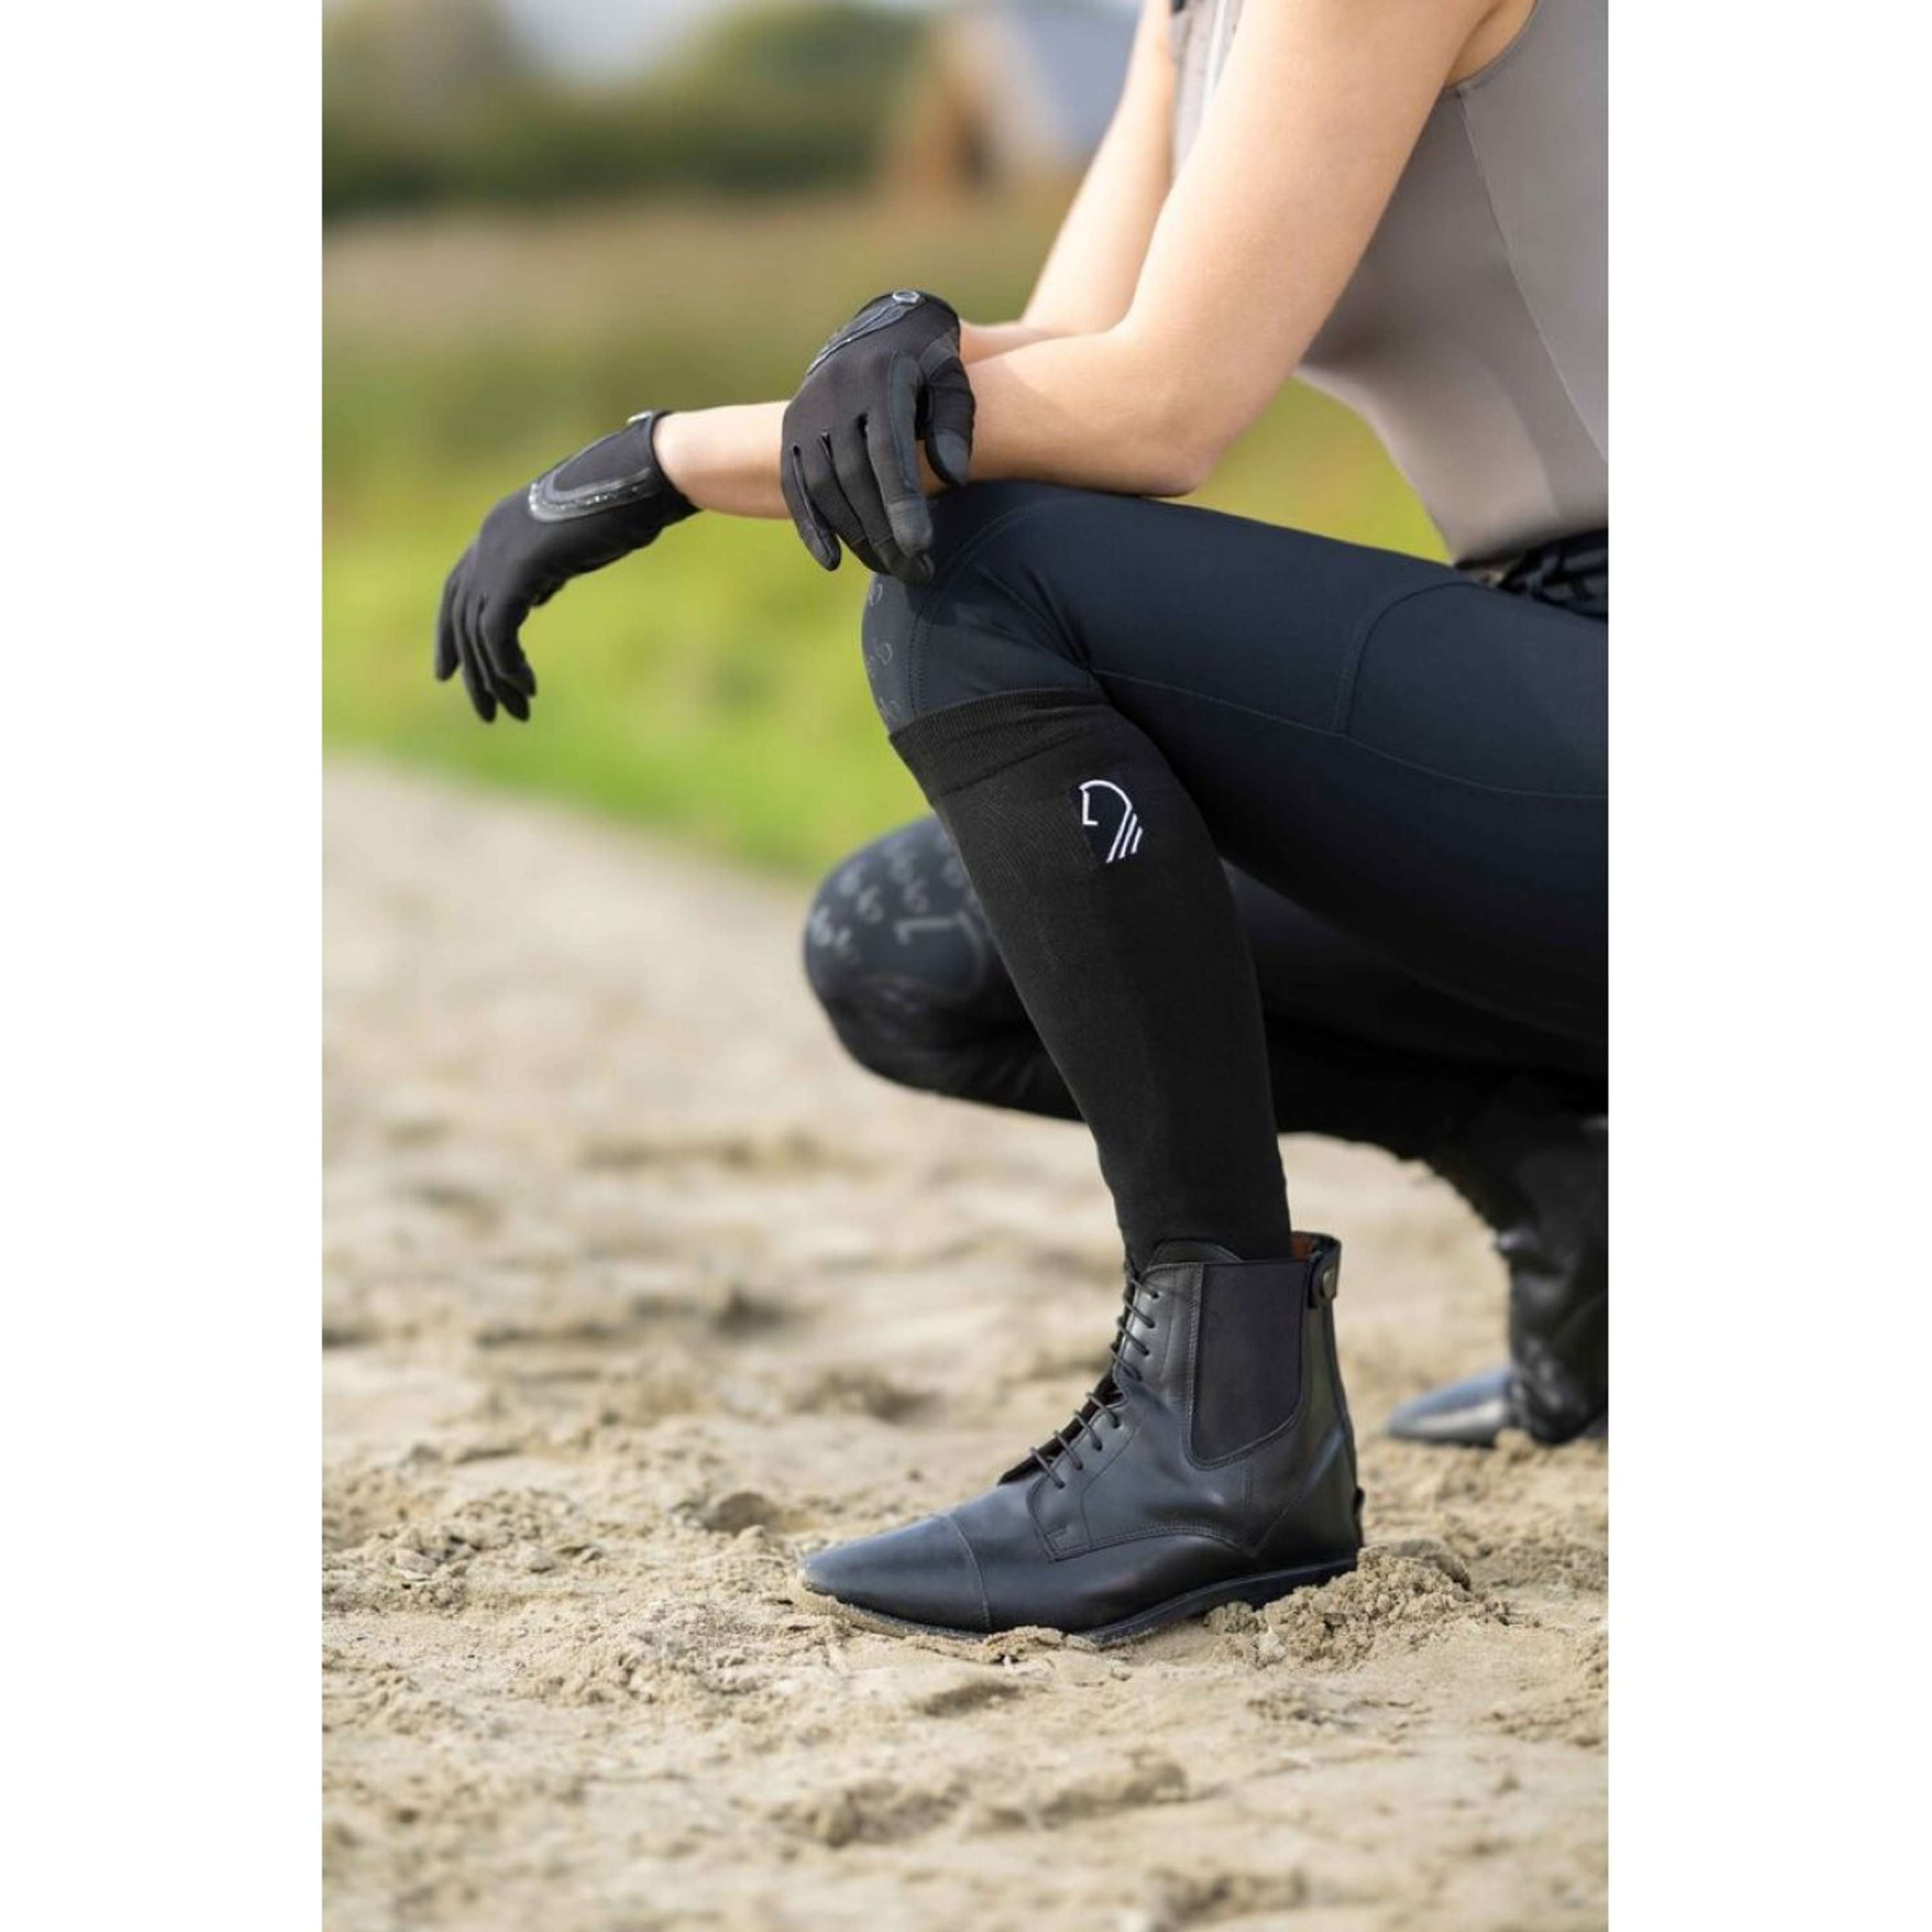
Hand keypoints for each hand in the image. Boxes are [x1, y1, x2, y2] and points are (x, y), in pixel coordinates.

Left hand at [435, 410, 697, 722]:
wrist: (639, 480)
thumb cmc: (621, 506)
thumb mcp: (573, 544)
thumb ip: (545, 568)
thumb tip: (534, 595)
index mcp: (498, 530)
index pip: (457, 590)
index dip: (450, 634)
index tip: (449, 674)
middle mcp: (489, 539)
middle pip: (462, 616)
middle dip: (473, 670)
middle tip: (487, 712)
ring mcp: (500, 550)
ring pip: (478, 629)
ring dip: (495, 677)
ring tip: (516, 711)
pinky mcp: (519, 566)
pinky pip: (497, 629)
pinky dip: (508, 663)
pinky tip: (526, 686)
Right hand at [780, 290, 974, 584]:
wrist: (878, 324)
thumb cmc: (929, 360)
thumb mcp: (952, 377)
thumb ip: (956, 424)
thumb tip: (955, 478)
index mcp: (881, 378)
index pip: (887, 449)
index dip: (901, 501)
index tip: (919, 546)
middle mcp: (835, 394)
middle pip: (855, 477)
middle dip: (883, 531)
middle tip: (915, 573)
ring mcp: (807, 412)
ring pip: (825, 487)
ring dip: (855, 535)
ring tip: (890, 568)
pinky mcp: (791, 429)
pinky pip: (795, 485)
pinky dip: (811, 525)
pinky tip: (833, 560)